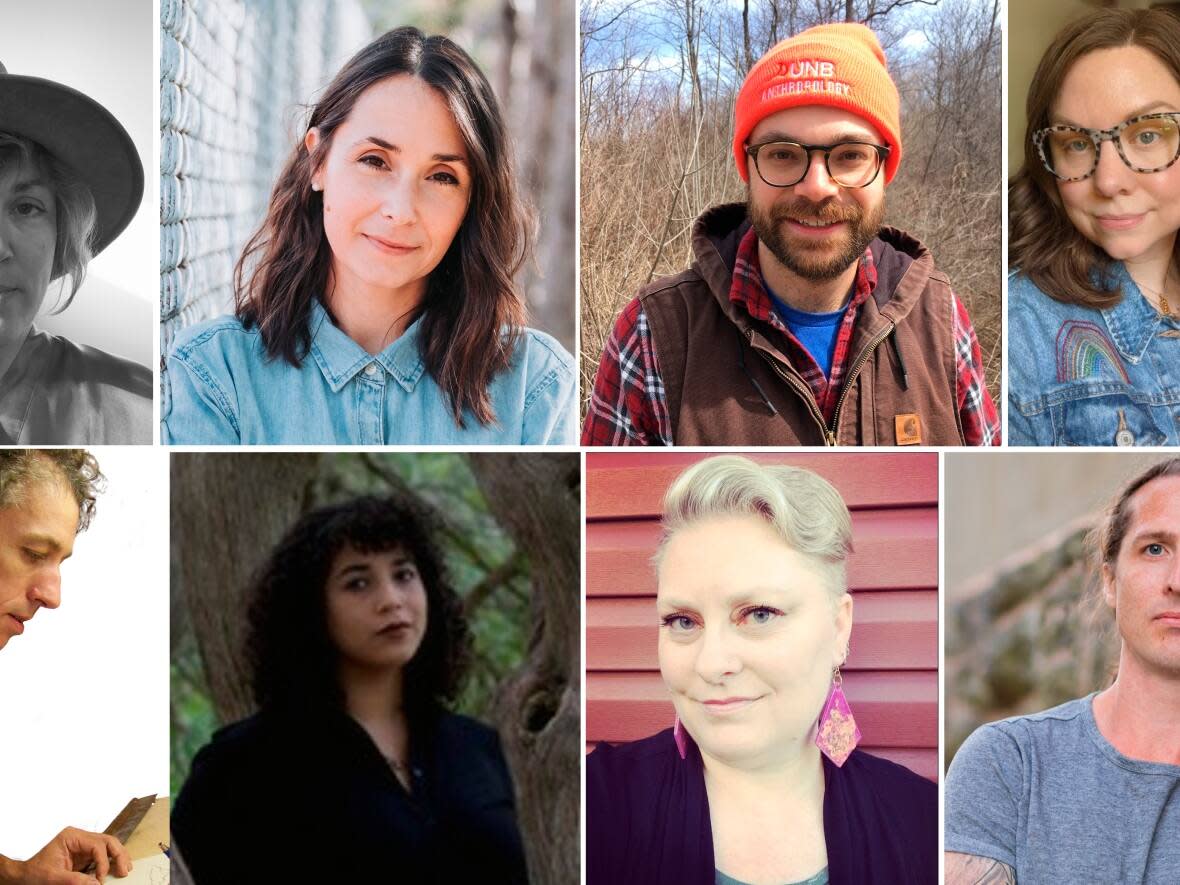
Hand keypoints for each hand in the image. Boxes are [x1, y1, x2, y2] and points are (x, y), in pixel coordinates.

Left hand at [17, 828, 131, 882]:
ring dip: (118, 856)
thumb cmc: (34, 873)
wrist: (24, 876)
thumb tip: (95, 884)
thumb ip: (74, 880)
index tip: (101, 879)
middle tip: (124, 870)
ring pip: (109, 845)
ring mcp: (83, 844)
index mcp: (71, 837)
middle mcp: (80, 837)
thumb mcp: (52, 878)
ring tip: (125, 869)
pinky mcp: (84, 854)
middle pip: (107, 840)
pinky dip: (111, 861)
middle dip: (118, 854)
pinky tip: (117, 868)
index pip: (96, 845)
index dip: (102, 862)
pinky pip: (103, 854)